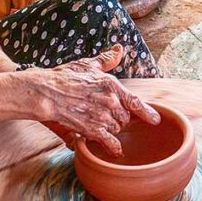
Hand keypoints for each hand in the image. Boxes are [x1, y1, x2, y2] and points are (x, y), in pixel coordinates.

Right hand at [26, 45, 160, 155]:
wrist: (46, 92)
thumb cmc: (64, 77)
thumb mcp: (88, 64)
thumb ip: (106, 60)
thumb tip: (118, 50)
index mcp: (112, 85)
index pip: (135, 101)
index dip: (147, 113)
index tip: (155, 120)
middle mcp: (110, 101)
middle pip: (125, 118)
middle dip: (118, 119)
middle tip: (106, 116)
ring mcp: (102, 116)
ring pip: (116, 129)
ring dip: (111, 130)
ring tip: (99, 125)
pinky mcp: (92, 129)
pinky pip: (109, 141)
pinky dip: (112, 146)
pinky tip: (113, 150)